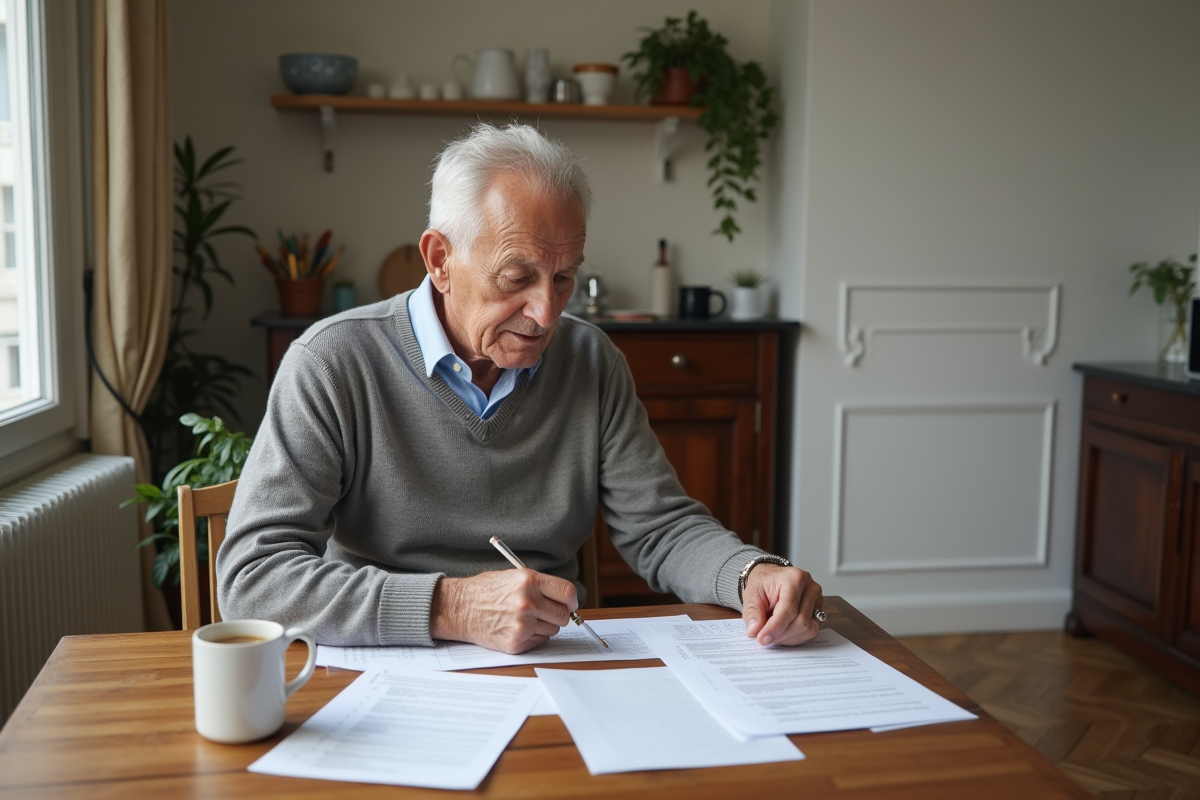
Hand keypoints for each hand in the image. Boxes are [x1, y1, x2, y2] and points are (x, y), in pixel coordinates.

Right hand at [430, 569, 577, 653]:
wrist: (458, 607)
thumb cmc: (484, 590)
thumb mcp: (514, 576)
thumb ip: (540, 586)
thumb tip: (565, 599)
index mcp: (529, 581)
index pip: (567, 593)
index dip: (571, 600)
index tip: (569, 603)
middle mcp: (528, 602)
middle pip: (563, 615)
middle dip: (558, 615)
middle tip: (546, 612)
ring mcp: (522, 624)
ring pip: (552, 630)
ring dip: (543, 626)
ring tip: (524, 618)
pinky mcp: (516, 642)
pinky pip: (539, 642)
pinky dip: (532, 637)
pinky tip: (516, 628)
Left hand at [742, 564, 822, 646]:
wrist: (772, 579)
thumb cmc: (764, 584)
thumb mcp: (751, 595)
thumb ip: (752, 613)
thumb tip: (754, 631)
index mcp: (794, 579)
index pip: (789, 609)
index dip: (775, 628)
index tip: (762, 639)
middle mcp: (810, 588)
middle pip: (801, 622)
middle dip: (780, 635)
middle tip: (764, 638)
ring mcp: (818, 600)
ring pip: (808, 629)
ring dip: (788, 637)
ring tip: (773, 633)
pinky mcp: (819, 611)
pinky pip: (811, 631)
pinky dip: (795, 637)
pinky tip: (783, 633)